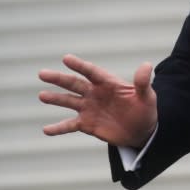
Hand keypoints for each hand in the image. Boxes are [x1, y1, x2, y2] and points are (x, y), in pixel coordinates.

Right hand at [38, 54, 157, 147]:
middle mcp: (95, 93)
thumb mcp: (147, 97)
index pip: (92, 72)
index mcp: (108, 83)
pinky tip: (46, 130)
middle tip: (42, 74)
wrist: (141, 131)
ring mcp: (89, 108)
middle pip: (74, 84)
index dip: (80, 66)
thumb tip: (147, 65)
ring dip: (55, 99)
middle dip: (59, 79)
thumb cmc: (144, 110)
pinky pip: (69, 125)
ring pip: (68, 102)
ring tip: (42, 96)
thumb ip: (143, 82)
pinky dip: (58, 128)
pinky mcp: (86, 124)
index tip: (66, 58)